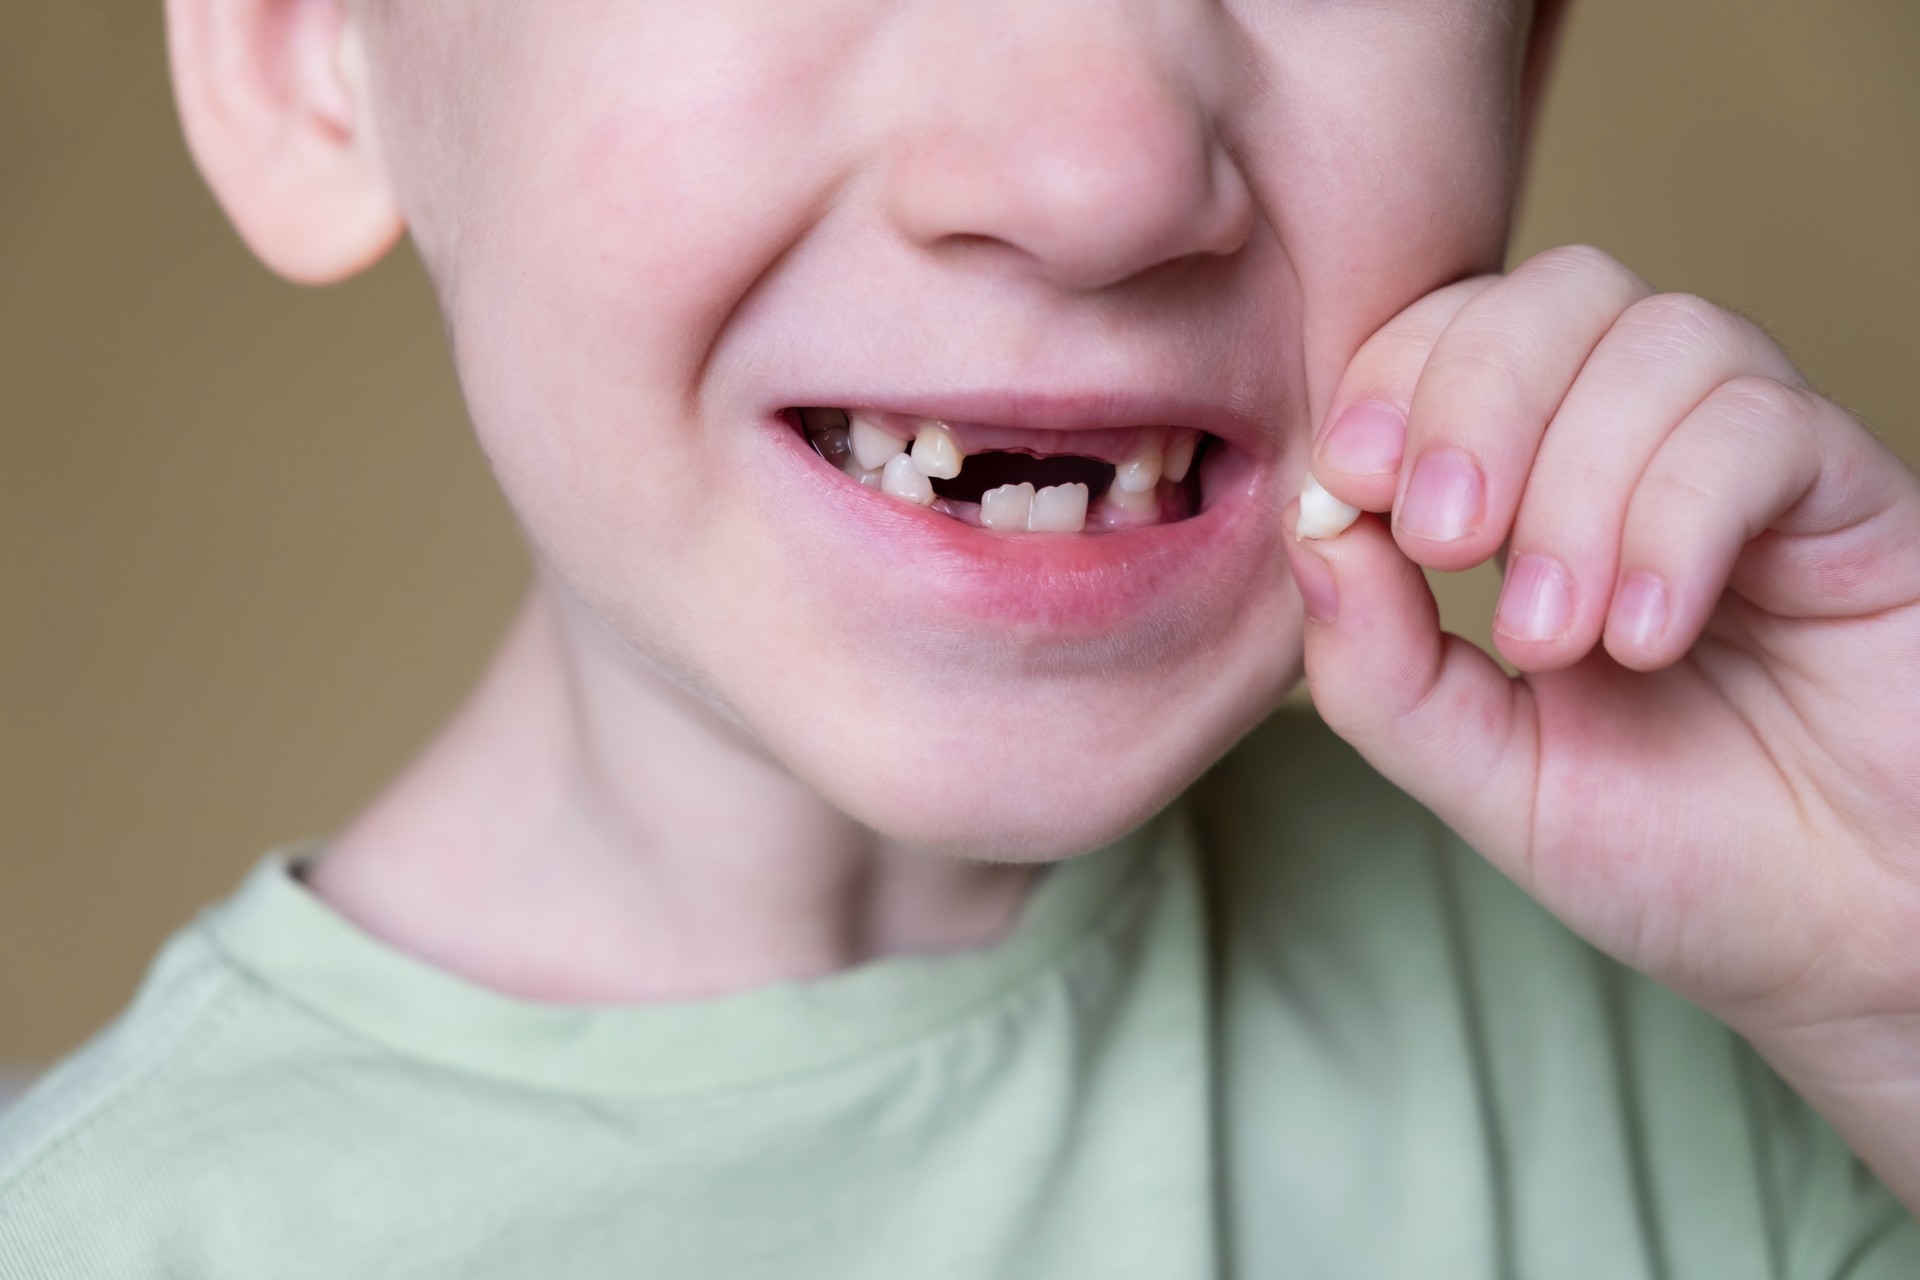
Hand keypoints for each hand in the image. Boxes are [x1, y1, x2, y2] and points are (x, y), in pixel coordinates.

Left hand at [1280, 246, 1919, 1198]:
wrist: (1850, 937)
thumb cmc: (1677, 853)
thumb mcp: (1485, 775)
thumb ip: (1380, 670)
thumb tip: (1311, 527)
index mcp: (1534, 492)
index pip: (1453, 338)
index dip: (1391, 376)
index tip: (1352, 482)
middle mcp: (1644, 452)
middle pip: (1553, 295)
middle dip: (1471, 400)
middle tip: (1448, 542)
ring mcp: (1752, 465)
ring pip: (1658, 339)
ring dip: (1575, 481)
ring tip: (1559, 636)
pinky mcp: (1855, 499)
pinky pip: (1762, 425)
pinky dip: (1677, 520)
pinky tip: (1649, 638)